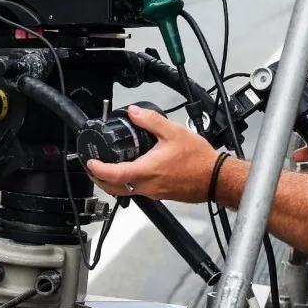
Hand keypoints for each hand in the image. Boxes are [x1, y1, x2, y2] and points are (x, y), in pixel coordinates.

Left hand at [84, 105, 220, 203]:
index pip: (114, 174)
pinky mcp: (161, 195)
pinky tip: (132, 173)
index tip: (90, 163)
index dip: (98, 170)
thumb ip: (150, 120)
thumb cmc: (199, 159)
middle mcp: (148, 185)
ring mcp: (154, 193)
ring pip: (126, 191)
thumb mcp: (173, 132)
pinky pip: (139, 192)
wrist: (216, 177)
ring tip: (108, 170)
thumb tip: (134, 113)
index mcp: (147, 171)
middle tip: (93, 169)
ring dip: (114, 183)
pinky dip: (129, 184)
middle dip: (100, 179)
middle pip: (115, 188)